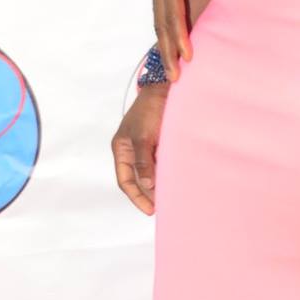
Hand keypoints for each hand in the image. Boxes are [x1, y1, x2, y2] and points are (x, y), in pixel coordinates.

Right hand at [112, 86, 167, 215]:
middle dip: (149, 195)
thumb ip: (143, 161)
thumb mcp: (143, 136)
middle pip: (138, 180)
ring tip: (173, 198)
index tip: (151, 210)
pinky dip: (169, 174)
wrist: (165, 89)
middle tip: (165, 208)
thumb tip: (147, 185)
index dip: (137, 197)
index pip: (125, 181)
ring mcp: (146, 148)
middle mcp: (132, 151)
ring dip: (160, 186)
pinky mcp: (161, 145)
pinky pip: (163, 164)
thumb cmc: (149, 109)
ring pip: (152, 174)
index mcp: (121, 150)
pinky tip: (179, 182)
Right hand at [139, 0, 209, 78]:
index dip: (180, 38)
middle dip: (168, 53)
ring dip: (165, 46)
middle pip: (162, 27)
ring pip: (159, 22)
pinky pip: (161, 14)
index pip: (173, 16)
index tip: (188, 57)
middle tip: (174, 78)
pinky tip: (169, 43)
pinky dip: (164, 31)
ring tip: (171, 67)